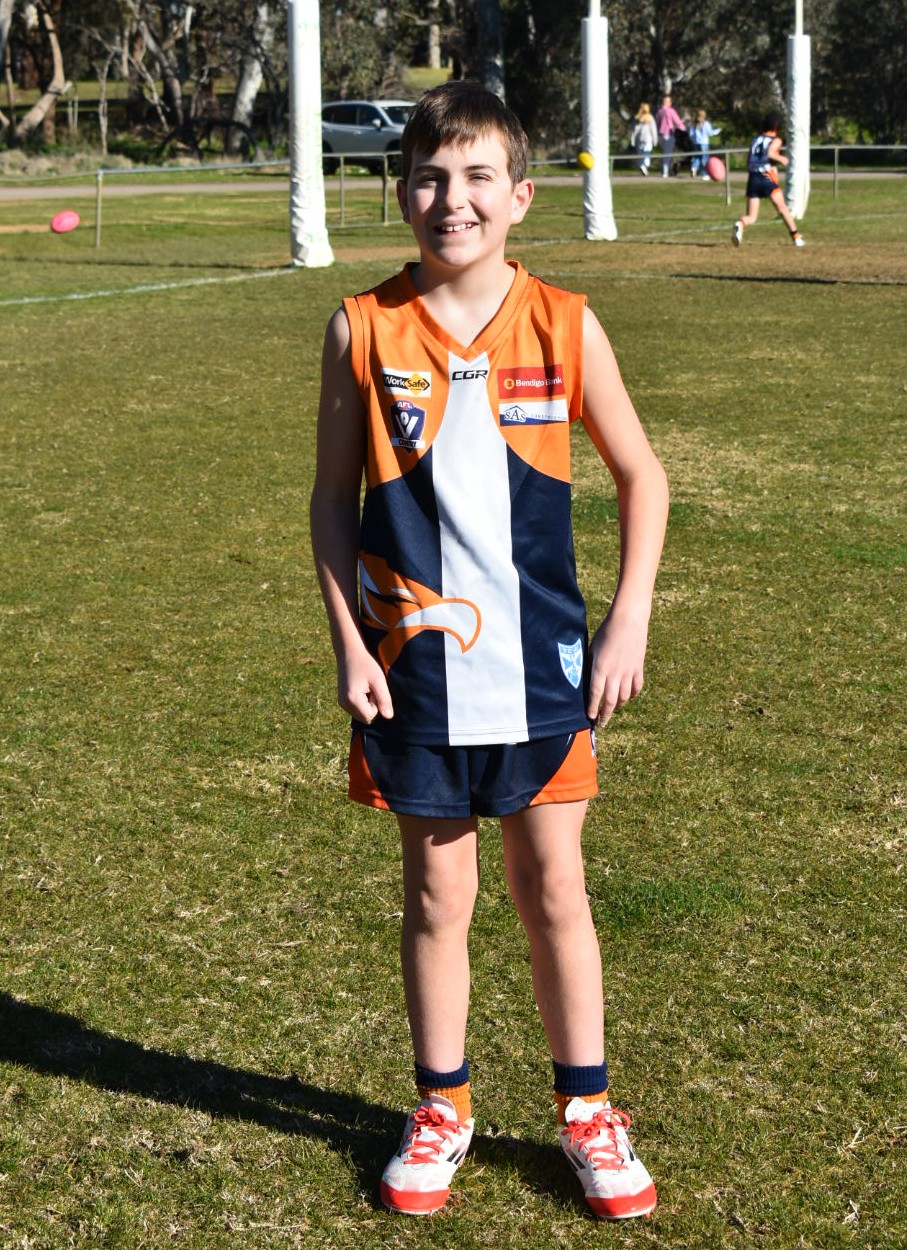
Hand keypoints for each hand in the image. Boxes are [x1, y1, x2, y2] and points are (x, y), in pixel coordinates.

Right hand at [337, 649, 393, 723]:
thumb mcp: (378, 680)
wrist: (349, 652)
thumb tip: (389, 717)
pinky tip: (361, 688)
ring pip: (361, 715)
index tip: (374, 688)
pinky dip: (362, 703)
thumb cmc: (365, 664)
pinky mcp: (342, 700)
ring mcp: (342, 702)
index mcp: (352, 700)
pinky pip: (357, 710)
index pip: (371, 716)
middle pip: (366, 718)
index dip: (377, 704)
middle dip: (372, 706)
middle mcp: (344, 704)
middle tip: (371, 688)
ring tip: (366, 688)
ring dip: (367, 705)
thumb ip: (384, 699)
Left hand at [586, 610, 647, 726]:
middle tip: (602, 722)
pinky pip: (636, 687)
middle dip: (605, 714)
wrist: (628, 620)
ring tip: (613, 709)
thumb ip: (592, 665)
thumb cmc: (606, 631)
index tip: (590, 717)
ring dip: (618, 705)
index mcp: (600, 668)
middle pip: (610, 700)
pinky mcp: (639, 668)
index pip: (595, 694)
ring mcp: (628, 672)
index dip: (593, 708)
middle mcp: (615, 673)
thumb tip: (589, 679)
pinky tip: (628, 696)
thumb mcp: (593, 648)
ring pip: (624, 697)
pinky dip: (632, 695)